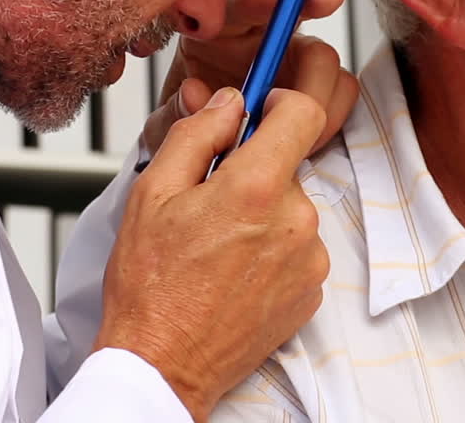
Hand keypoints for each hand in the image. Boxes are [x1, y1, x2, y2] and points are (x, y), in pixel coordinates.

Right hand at [95, 87, 328, 419]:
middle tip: (210, 203)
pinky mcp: (313, 288)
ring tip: (218, 246)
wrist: (164, 363)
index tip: (261, 111)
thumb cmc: (151, 286)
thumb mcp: (153, 192)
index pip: (302, 113)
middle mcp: (296, 220)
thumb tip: (230, 102)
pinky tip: (235, 270)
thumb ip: (197, 134)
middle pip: (288, 166)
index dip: (280, 102)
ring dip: (263, 214)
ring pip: (292, 207)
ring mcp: (310, 257)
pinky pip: (299, 246)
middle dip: (254, 172)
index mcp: (257, 188)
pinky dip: (272, 249)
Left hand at [143, 0, 357, 156]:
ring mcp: (289, 68)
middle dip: (309, 76)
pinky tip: (306, 139)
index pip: (246, 5)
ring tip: (295, 134)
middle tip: (296, 107)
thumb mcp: (162, 123)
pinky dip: (328, 120)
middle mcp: (260, 43)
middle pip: (306, 43)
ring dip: (319, 103)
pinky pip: (338, 97)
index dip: (271, 2)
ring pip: (329, 70)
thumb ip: (176, 109)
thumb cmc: (180, 124)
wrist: (191, 155)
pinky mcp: (309, 92)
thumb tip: (196, 96)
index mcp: (218, 31)